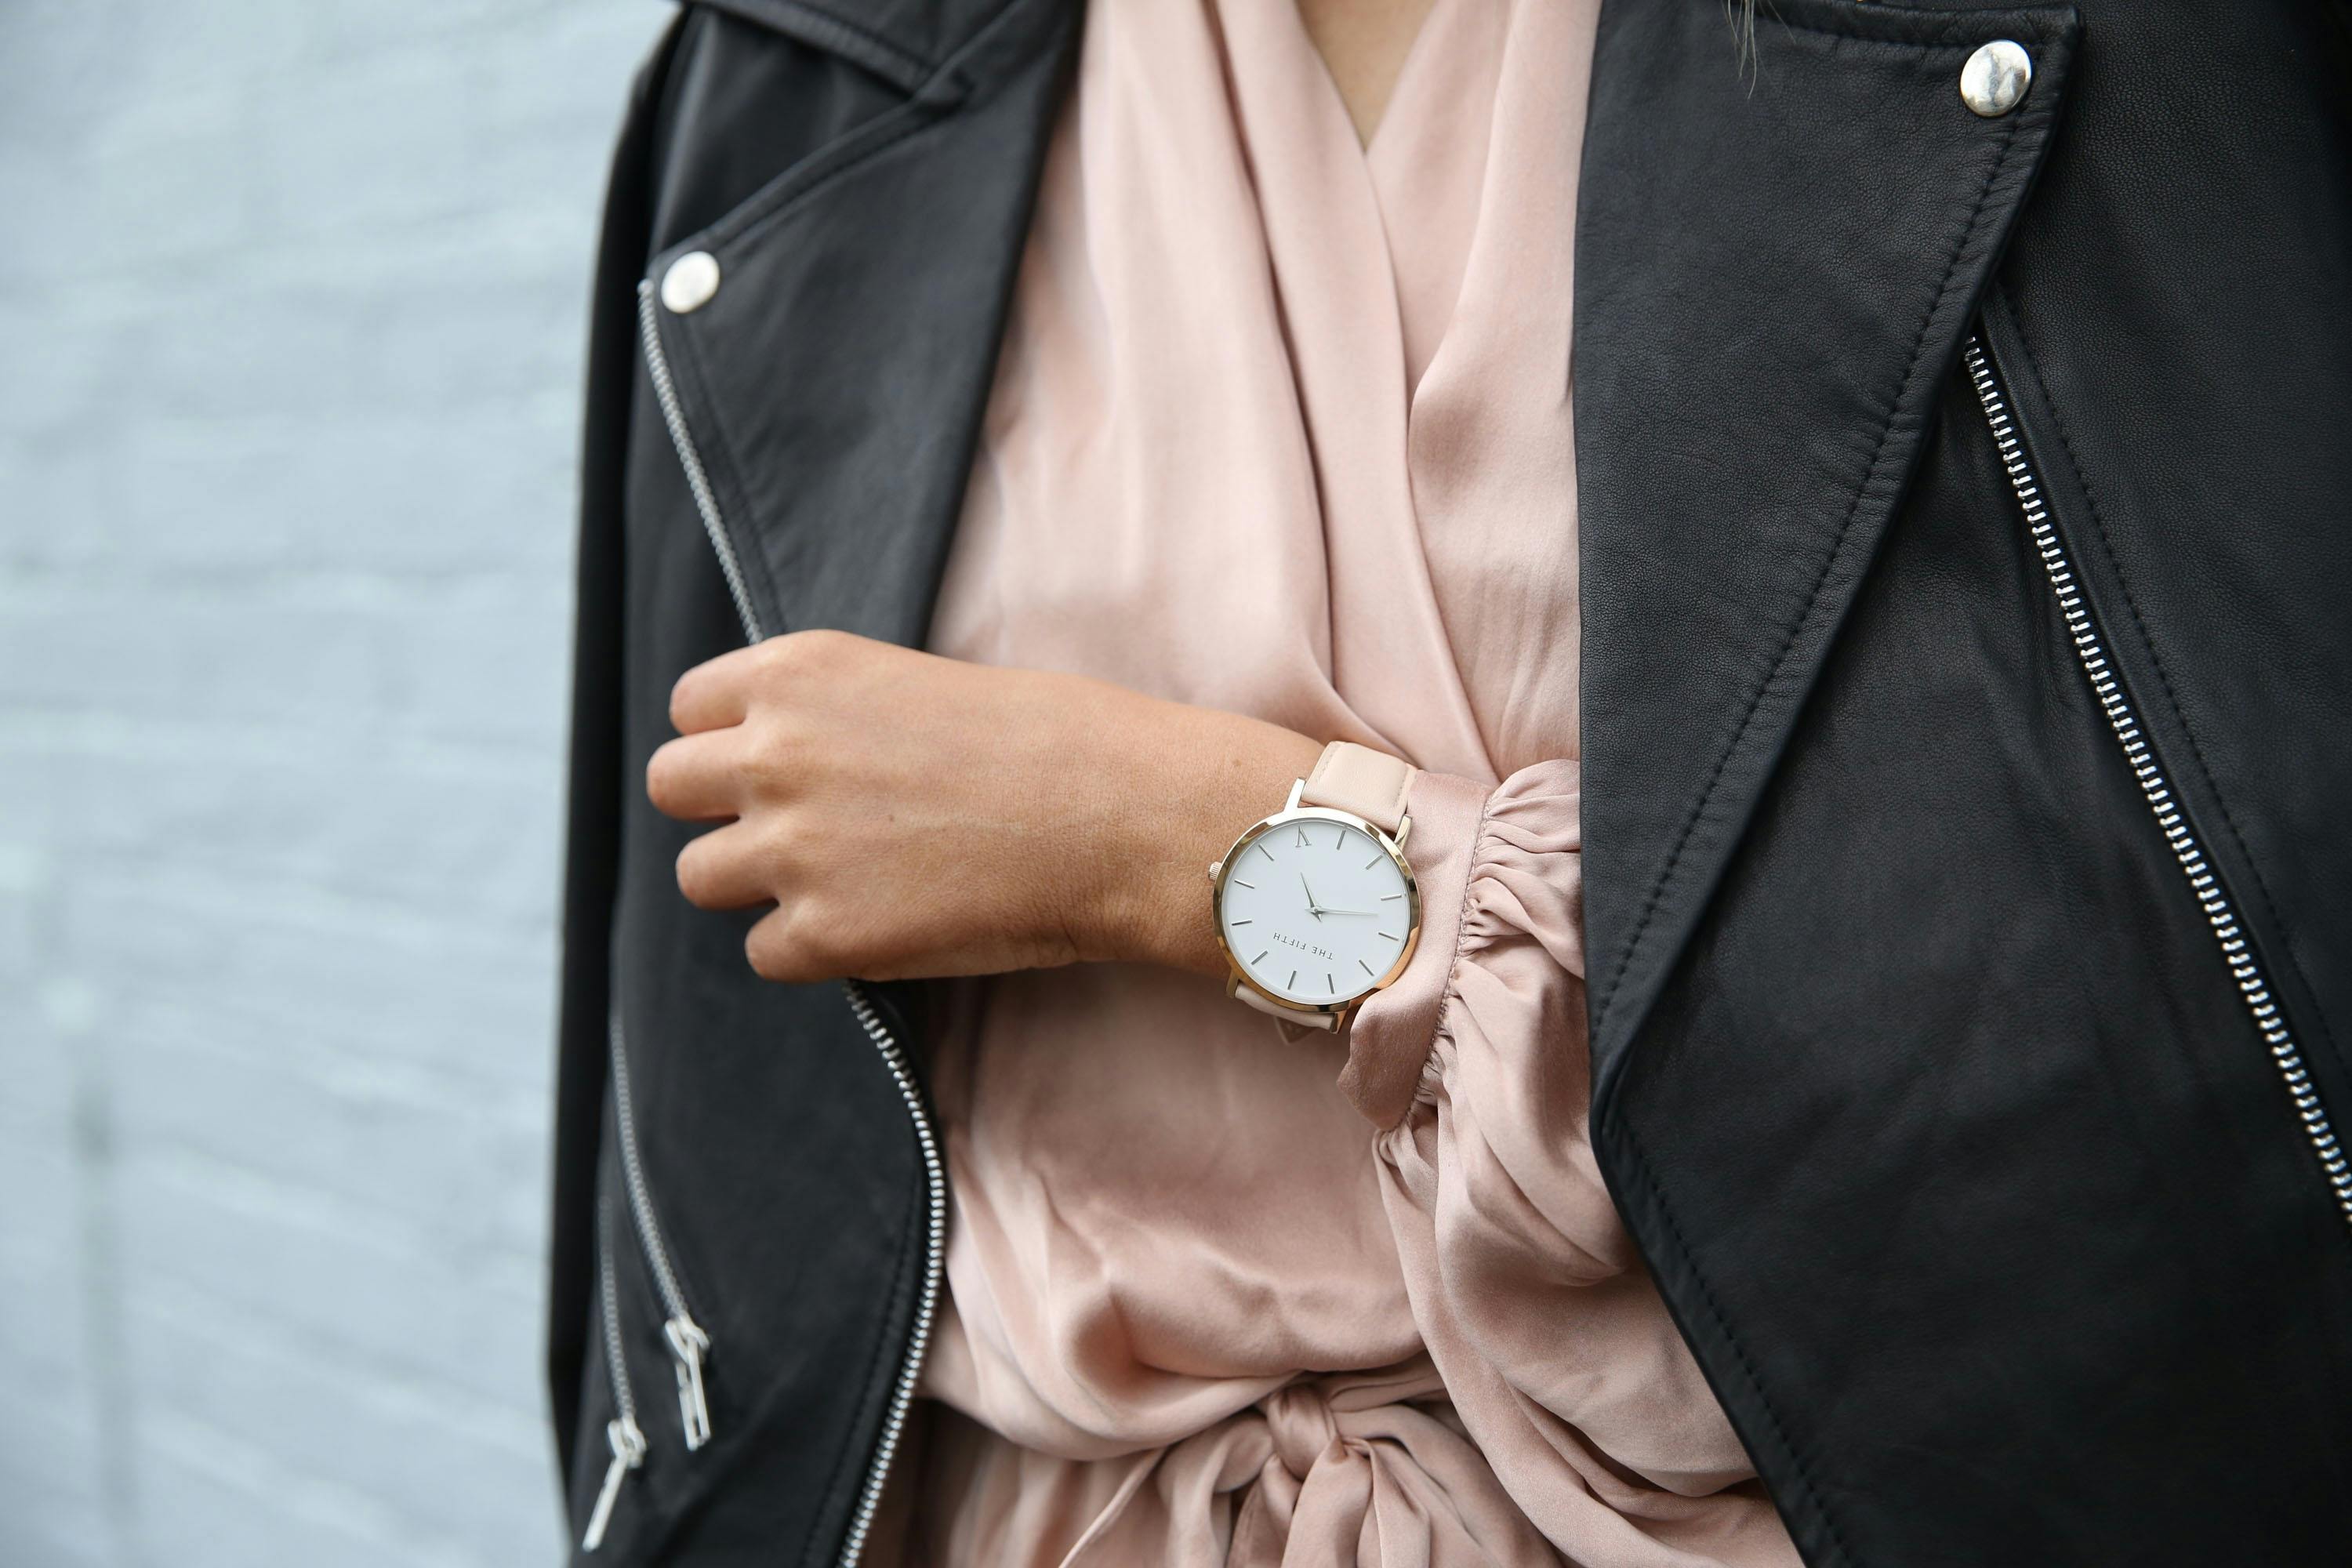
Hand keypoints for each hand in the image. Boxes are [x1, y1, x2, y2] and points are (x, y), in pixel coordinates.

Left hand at [645, 630, 1322, 983]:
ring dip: (757, 884)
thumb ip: (835, 715)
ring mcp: (791, 846)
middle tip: (799, 829)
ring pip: (698, 877)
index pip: (689, 707)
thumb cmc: (1055, 740)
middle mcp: (775, 751)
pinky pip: (764, 951)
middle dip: (722, 811)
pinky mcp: (824, 933)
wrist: (1123, 814)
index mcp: (799, 672)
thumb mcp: (920, 683)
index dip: (730, 741)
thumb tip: (788, 759)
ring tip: (843, 882)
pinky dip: (812, 948)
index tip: (779, 765)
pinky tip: (884, 926)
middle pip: (670, 787)